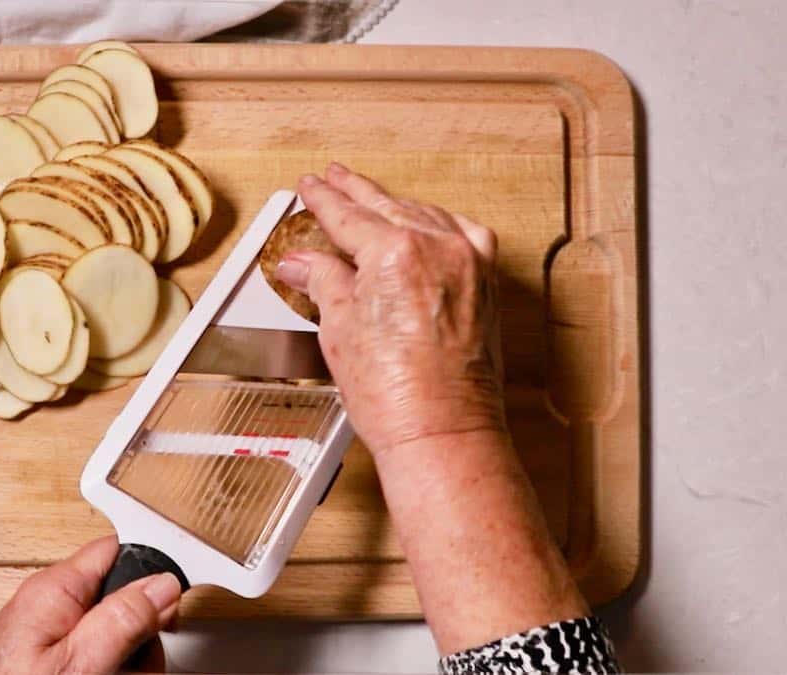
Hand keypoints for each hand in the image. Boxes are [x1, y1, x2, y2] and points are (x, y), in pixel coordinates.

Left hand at [0, 536, 180, 674]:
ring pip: (115, 631)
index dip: (150, 572)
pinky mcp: (49, 657)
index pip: (117, 549)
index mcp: (56, 589)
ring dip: (130, 660)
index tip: (169, 605)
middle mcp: (51, 603)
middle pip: (122, 597)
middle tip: (136, 665)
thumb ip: (122, 619)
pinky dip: (111, 669)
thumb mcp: (80, 663)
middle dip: (142, 633)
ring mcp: (50, 633)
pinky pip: (96, 652)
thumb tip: (162, 584)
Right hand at [275, 163, 505, 457]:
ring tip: (370, 200)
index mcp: (396, 251)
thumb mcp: (339, 328)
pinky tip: (425, 224)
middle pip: (387, 207)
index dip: (323, 200)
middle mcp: (438, 247)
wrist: (443, 432)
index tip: (310, 187)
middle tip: (333, 180)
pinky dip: (437, 225)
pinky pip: (460, 235)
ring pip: (424, 215)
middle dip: (355, 193)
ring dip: (394, 206)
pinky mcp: (485, 284)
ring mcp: (468, 264)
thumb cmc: (397, 395)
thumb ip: (322, 280)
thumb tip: (301, 262)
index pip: (348, 215)